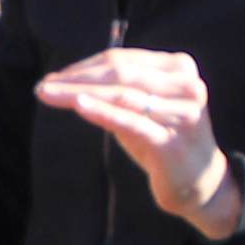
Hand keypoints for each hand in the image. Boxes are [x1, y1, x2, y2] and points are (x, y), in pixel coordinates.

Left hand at [36, 49, 240, 237]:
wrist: (200, 184)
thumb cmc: (164, 139)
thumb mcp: (144, 107)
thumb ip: (119, 87)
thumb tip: (67, 78)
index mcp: (180, 68)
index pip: (123, 59)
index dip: (85, 66)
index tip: (54, 77)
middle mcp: (187, 86)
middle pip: (121, 73)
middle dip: (78, 77)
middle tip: (43, 85)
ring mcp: (182, 115)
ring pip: (122, 95)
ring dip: (80, 92)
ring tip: (49, 94)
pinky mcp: (171, 143)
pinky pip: (131, 122)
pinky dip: (102, 111)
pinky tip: (78, 105)